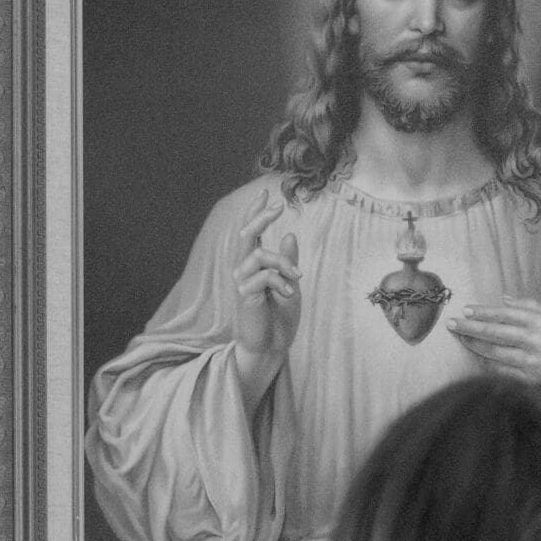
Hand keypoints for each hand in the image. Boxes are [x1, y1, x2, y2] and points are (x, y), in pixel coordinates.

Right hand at [232, 194, 300, 406]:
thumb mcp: (290, 284)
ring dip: (283, 262)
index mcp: (254, 266)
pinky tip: (290, 294)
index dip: (256, 212)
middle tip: (278, 206)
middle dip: (261, 217)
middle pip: (247, 235)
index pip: (251, 233)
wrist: (272, 347)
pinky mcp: (245, 296)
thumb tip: (291, 234)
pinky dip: (280, 282)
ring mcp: (242, 282)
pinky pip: (263, 277)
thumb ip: (287, 261)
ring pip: (259, 255)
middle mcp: (243, 270)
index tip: (266, 193)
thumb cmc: (279, 318)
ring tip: (299, 277)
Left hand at [449, 297, 540, 397]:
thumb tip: (505, 298)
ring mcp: (530, 364)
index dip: (482, 312)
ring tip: (460, 339)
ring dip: (473, 346)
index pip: (504, 315)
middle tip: (451, 324)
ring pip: (492, 353)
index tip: (466, 310)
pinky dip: (485, 364)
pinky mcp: (528, 382)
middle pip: (493, 333)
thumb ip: (533, 307)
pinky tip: (477, 358)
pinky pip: (500, 372)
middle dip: (468, 328)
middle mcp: (533, 342)